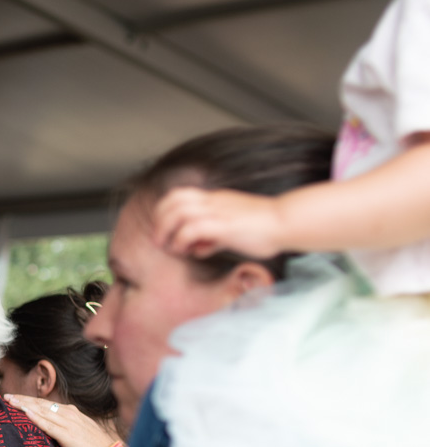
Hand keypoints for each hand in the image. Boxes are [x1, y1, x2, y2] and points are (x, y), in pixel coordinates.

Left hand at [3, 395, 120, 446]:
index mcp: (71, 413)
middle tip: (6, 396)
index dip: (29, 400)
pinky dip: (36, 418)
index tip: (15, 398)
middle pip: (41, 404)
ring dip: (25, 405)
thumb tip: (50, 427)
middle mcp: (68, 414)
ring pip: (42, 411)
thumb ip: (65, 427)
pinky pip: (48, 425)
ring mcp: (68, 424)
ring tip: (10, 401)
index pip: (45, 404)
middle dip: (22, 399)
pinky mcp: (68, 435)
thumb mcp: (79, 431)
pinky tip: (25, 412)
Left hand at [152, 187, 285, 259]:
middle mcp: (213, 202)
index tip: (162, 230)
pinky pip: (192, 229)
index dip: (164, 211)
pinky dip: (182, 240)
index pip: (179, 196)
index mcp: (215, 200)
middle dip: (159, 220)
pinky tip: (186, 251)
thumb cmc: (264, 229)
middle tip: (159, 239)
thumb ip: (212, 239)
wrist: (287, 222)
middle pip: (173, 200)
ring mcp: (218, 211)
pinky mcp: (224, 225)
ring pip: (178, 211)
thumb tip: (198, 249)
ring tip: (167, 246)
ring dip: (166, 230)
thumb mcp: (232, 232)